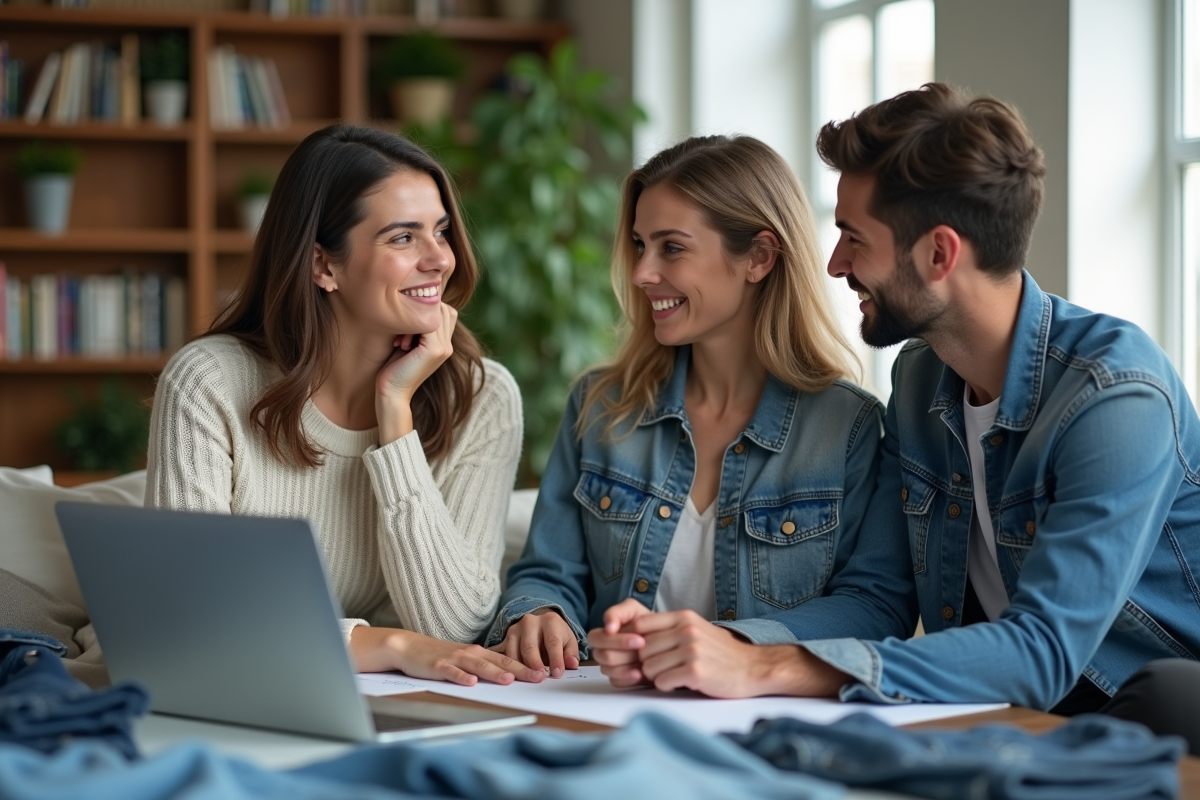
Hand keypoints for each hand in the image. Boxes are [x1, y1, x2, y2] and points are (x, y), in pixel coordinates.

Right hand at [349, 625, 544, 686]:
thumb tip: (508, 674)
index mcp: (479, 653)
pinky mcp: (438, 665)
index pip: (507, 659)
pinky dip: (461, 676)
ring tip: (509, 679)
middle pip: (499, 661)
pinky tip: (471, 682)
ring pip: (478, 666)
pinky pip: (452, 672)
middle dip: (520, 670)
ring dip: (495, 672)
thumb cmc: (439, 655)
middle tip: (538, 677)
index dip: (526, 666)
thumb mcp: (464, 659)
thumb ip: (484, 665)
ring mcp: (454, 659)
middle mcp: (470, 653)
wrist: (409, 647)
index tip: (545, 674)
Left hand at [376, 303, 457, 444]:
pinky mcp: (435, 350)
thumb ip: (416, 329)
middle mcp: (448, 346)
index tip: (405, 328)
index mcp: (444, 345)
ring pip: (436, 314)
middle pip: (443, 309)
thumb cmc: (394, 369)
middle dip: (421, 313)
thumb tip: (412, 304)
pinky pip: (428, 324)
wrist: (392, 394)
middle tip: (402, 334)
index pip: (445, 311)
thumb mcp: (408, 344)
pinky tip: (401, 343)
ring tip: (401, 340)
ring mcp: (444, 348)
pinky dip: (411, 328)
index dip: (425, 311)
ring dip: (414, 321)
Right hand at [492, 608, 579, 677]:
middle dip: (535, 665)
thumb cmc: (557, 635)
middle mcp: (530, 622)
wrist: (541, 623)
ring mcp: (516, 629)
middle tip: (541, 678)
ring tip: (529, 679)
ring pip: (514, 652)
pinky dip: (511, 667)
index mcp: (550, 621)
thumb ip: (571, 653)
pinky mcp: (506, 637)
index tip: (557, 674)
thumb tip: (571, 664)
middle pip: (530, 647)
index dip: (555, 659)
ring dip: (521, 668)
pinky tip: (518, 676)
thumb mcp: (568, 641)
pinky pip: (506, 655)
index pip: (552, 642)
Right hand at [587, 598, 654, 687]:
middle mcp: (602, 651)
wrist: (660, 636)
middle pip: (603, 656)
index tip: (640, 639)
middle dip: (625, 653)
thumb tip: (608, 627)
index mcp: (601, 634)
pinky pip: (616, 682)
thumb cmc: (644, 621)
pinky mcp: (617, 679)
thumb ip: (617, 613)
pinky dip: (629, 679)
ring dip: (628, 666)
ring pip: (609, 670)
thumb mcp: (632, 609)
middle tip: (645, 649)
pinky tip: (641, 674)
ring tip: (645, 663)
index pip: (597, 639)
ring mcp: (608, 666)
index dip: (617, 641)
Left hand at [622, 610, 848, 697]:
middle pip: (641, 649)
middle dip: (647, 663)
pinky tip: (681, 683)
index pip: (640, 624)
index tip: (644, 652)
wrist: (752, 668)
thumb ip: (670, 628)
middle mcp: (686, 630)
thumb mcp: (696, 629)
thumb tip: (634, 635)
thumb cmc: (720, 652)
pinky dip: (667, 686)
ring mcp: (691, 650)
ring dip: (657, 676)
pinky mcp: (695, 671)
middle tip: (662, 669)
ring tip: (673, 676)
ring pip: (649, 667)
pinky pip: (661, 682)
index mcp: (684, 617)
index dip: (636, 641)